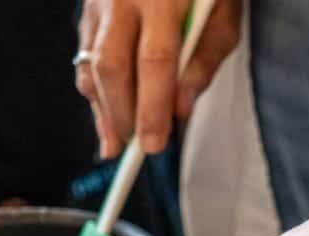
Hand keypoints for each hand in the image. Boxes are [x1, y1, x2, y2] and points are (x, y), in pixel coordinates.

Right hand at [76, 0, 242, 157]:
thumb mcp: (223, 13)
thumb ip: (205, 60)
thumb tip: (181, 108)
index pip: (154, 60)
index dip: (152, 107)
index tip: (155, 142)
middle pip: (112, 67)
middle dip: (122, 115)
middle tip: (136, 149)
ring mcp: (99, 4)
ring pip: (91, 66)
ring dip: (104, 110)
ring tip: (116, 144)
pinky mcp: (88, 12)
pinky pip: (85, 59)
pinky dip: (96, 92)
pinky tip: (107, 116)